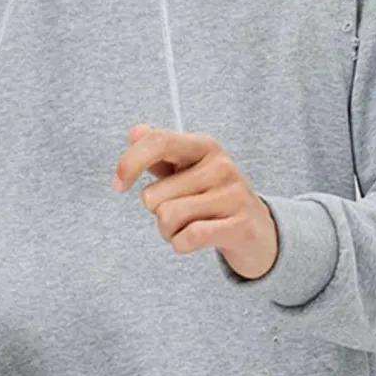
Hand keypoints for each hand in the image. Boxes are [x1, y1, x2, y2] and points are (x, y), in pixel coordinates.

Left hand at [112, 124, 278, 279]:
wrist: (257, 230)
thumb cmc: (212, 196)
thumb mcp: (187, 170)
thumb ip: (159, 152)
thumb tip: (135, 132)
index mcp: (204, 146)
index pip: (158, 142)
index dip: (130, 163)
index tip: (118, 185)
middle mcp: (221, 165)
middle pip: (154, 195)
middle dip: (156, 212)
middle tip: (179, 212)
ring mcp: (233, 195)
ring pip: (167, 218)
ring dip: (168, 231)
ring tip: (188, 226)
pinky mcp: (240, 225)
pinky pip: (187, 238)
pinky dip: (180, 244)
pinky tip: (194, 239)